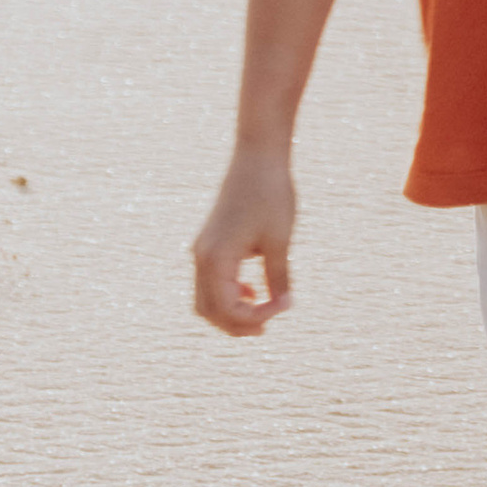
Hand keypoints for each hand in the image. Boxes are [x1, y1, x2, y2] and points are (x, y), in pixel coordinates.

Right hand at [192, 143, 296, 335]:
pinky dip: (227, 293)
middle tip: (266, 329)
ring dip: (230, 311)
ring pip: (206, 298)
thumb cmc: (271, 195)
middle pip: (208, 310)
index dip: (255, 317)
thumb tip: (284, 305)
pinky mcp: (209, 242)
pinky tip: (253, 290)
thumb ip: (279, 278)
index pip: (227, 308)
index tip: (285, 305)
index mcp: (215, 258)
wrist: (259, 157)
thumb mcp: (280, 241)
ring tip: (261, 314)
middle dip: (236, 324)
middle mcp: (201, 256)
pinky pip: (210, 280)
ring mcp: (202, 249)